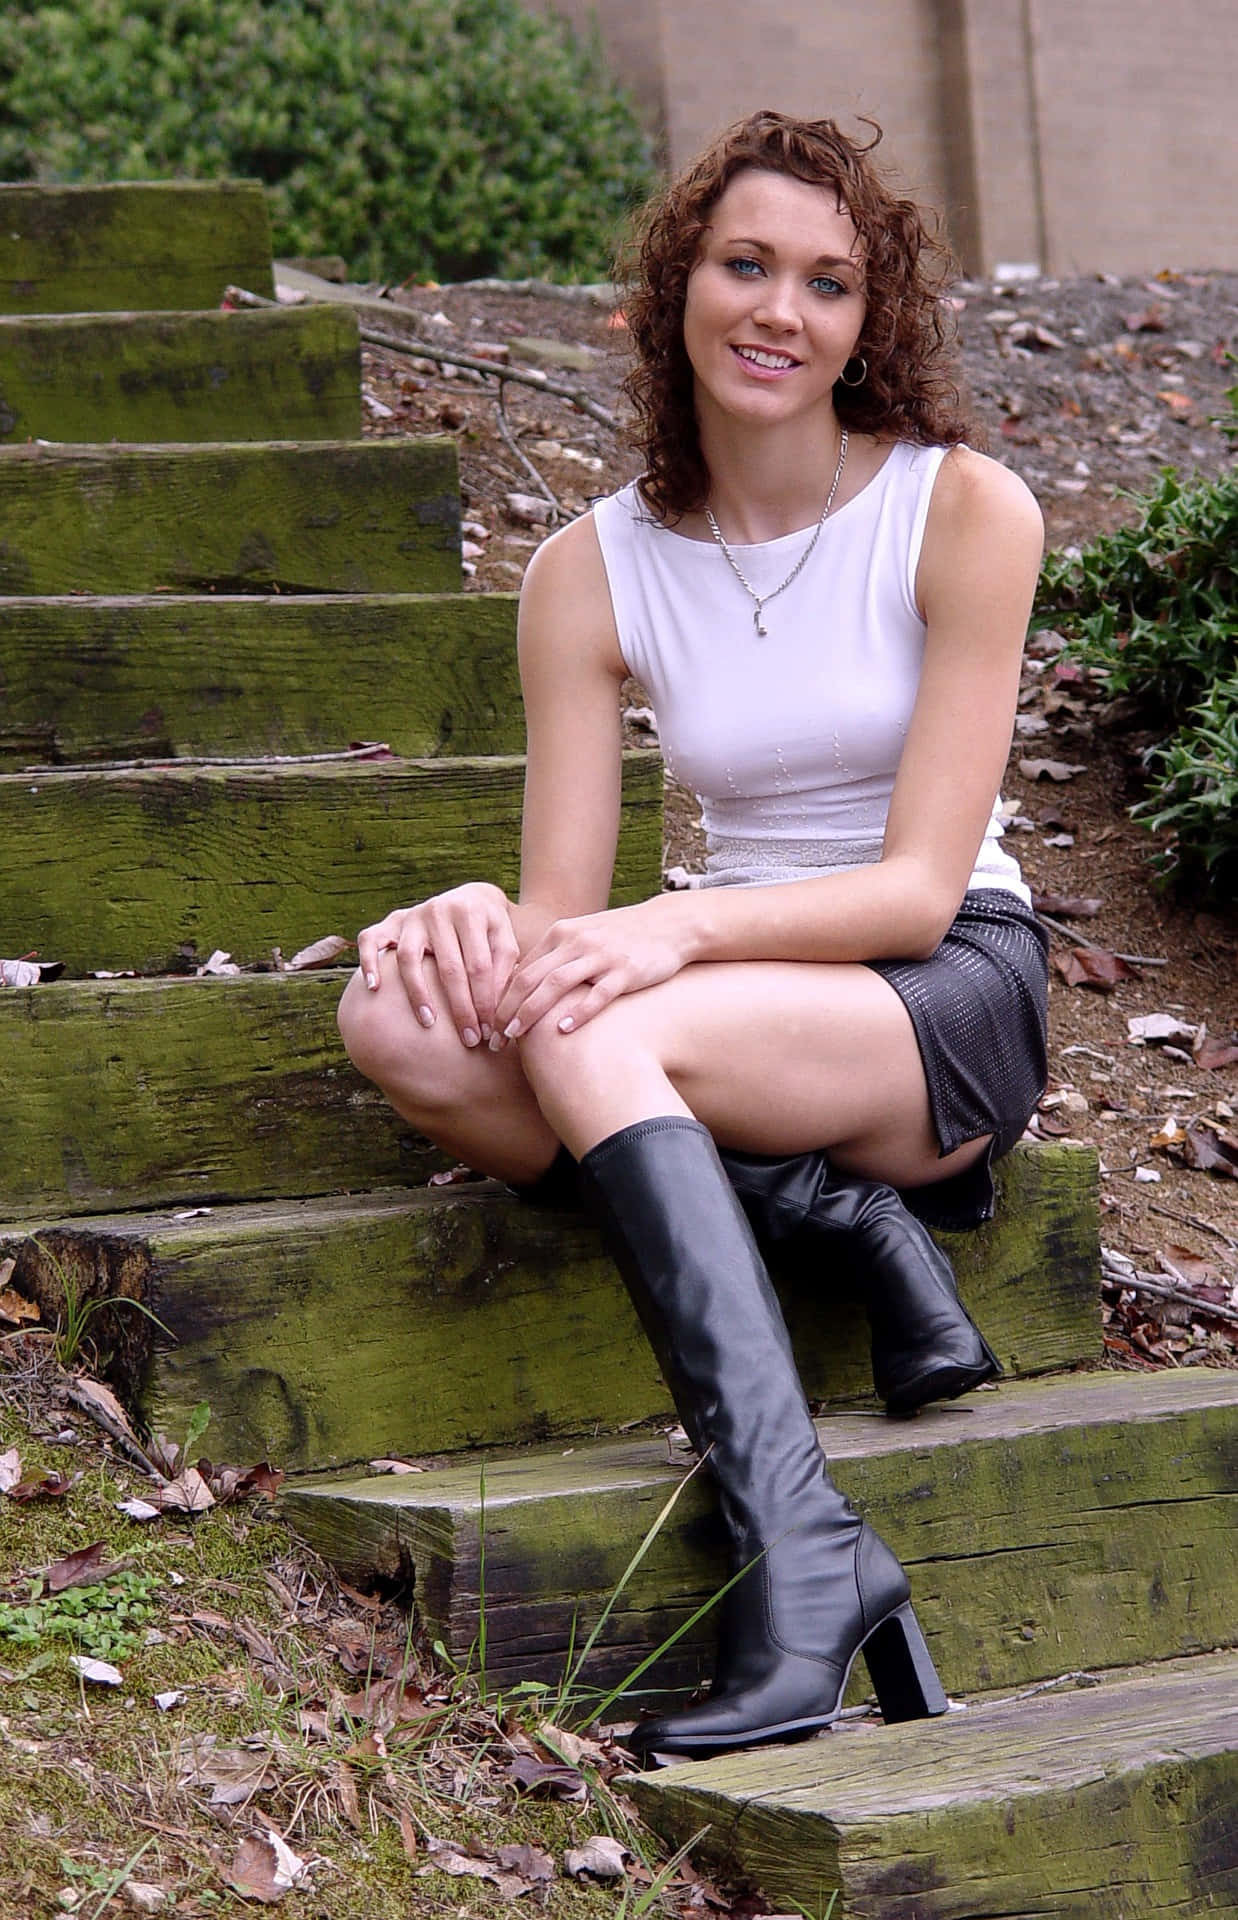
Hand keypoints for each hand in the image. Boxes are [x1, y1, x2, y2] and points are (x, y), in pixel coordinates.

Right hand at [356, 883, 521, 1047]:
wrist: (471, 898)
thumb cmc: (490, 930)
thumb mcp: (505, 942)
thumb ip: (503, 971)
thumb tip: (495, 1012)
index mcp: (471, 913)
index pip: (479, 966)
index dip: (484, 1001)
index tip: (488, 1031)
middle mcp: (439, 910)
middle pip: (448, 967)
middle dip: (459, 1008)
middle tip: (468, 1039)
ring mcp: (412, 916)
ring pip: (409, 958)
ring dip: (418, 993)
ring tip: (428, 1023)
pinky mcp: (391, 921)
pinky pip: (370, 940)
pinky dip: (369, 962)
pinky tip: (374, 988)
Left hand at [491, 897, 691, 1044]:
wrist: (670, 924)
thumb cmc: (623, 937)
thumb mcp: (584, 937)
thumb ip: (556, 958)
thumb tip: (526, 987)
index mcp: (561, 934)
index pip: (521, 969)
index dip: (501, 998)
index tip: (489, 1025)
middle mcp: (576, 942)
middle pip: (531, 978)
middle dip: (507, 1009)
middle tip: (494, 1038)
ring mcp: (601, 956)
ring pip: (557, 984)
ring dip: (532, 1012)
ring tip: (516, 1036)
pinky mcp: (626, 971)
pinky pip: (598, 993)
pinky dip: (579, 1012)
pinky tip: (564, 1030)